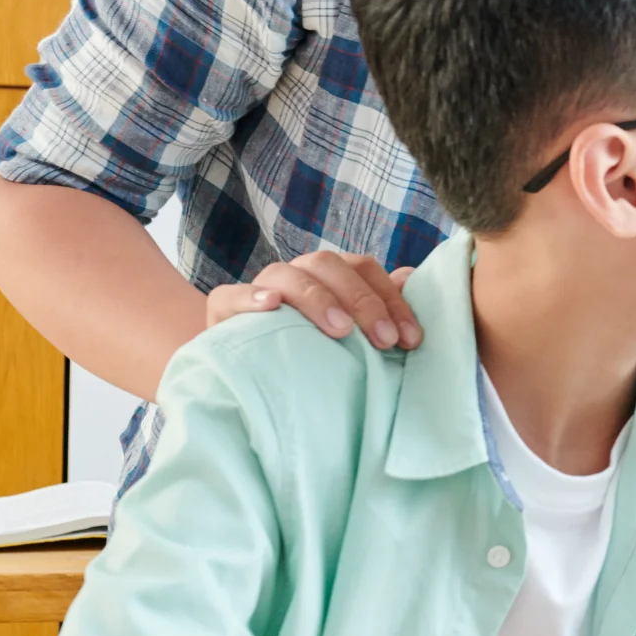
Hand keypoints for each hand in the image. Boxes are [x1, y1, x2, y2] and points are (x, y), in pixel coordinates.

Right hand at [205, 252, 419, 350]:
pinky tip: (271, 305)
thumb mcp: (350, 334)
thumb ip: (379, 305)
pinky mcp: (223, 308)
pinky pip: (232, 294)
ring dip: (317, 297)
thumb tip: (413, 279)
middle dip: (362, 300)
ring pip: (287, 273)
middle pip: (330, 265)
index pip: (364, 269)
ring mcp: (259, 287)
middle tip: (383, 340)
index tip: (410, 338)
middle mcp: (296, 273)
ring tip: (340, 329)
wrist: (245, 370)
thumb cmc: (309, 350)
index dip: (391, 299)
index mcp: (329, 274)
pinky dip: (252, 297)